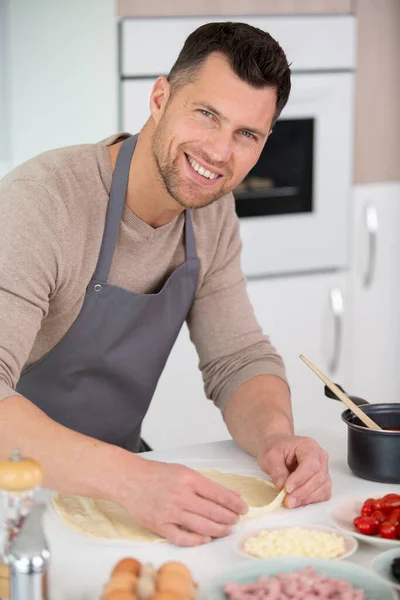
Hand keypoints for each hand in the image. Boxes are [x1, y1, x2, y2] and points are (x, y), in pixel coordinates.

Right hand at [119, 459, 247, 545]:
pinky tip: (205, 538)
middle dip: (229, 518)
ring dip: (218, 530)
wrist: (130, 479)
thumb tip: (232, 495)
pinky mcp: (160, 525)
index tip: (243, 508)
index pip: (218, 494)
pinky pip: (182, 537)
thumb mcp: (185, 472)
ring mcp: (170, 511)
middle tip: (236, 520)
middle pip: (213, 512)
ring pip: (202, 526)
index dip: (234, 503)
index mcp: (188, 479)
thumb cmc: (158, 474)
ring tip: (227, 529)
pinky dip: (196, 540)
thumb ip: (208, 485)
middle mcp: (181, 495)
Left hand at [258, 434, 330, 508]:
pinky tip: (299, 501)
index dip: (300, 479)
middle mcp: (320, 457)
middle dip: (302, 492)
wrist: (278, 448)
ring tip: (290, 502)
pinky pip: (323, 493)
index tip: (286, 488)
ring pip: (323, 487)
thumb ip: (276, 470)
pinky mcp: (322, 481)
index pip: (310, 465)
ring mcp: (323, 469)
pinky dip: (312, 500)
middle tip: (287, 500)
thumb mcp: (270, 455)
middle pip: (318, 477)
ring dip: (307, 498)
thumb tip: (281, 485)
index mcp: (309, 446)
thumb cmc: (276, 448)